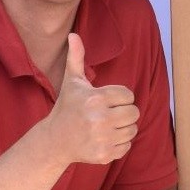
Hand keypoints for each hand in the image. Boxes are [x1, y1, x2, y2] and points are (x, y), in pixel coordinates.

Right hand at [51, 33, 139, 164]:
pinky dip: (119, 144)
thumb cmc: (68, 107)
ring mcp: (102, 138)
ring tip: (106, 126)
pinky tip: (103, 139)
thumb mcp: (72, 82)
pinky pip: (127, 146)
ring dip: (123, 128)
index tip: (105, 101)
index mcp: (95, 98)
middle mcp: (99, 118)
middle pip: (134, 113)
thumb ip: (77, 58)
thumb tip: (74, 34)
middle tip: (108, 114)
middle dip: (124, 113)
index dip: (119, 97)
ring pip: (133, 130)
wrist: (55, 140)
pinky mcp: (104, 154)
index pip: (129, 95)